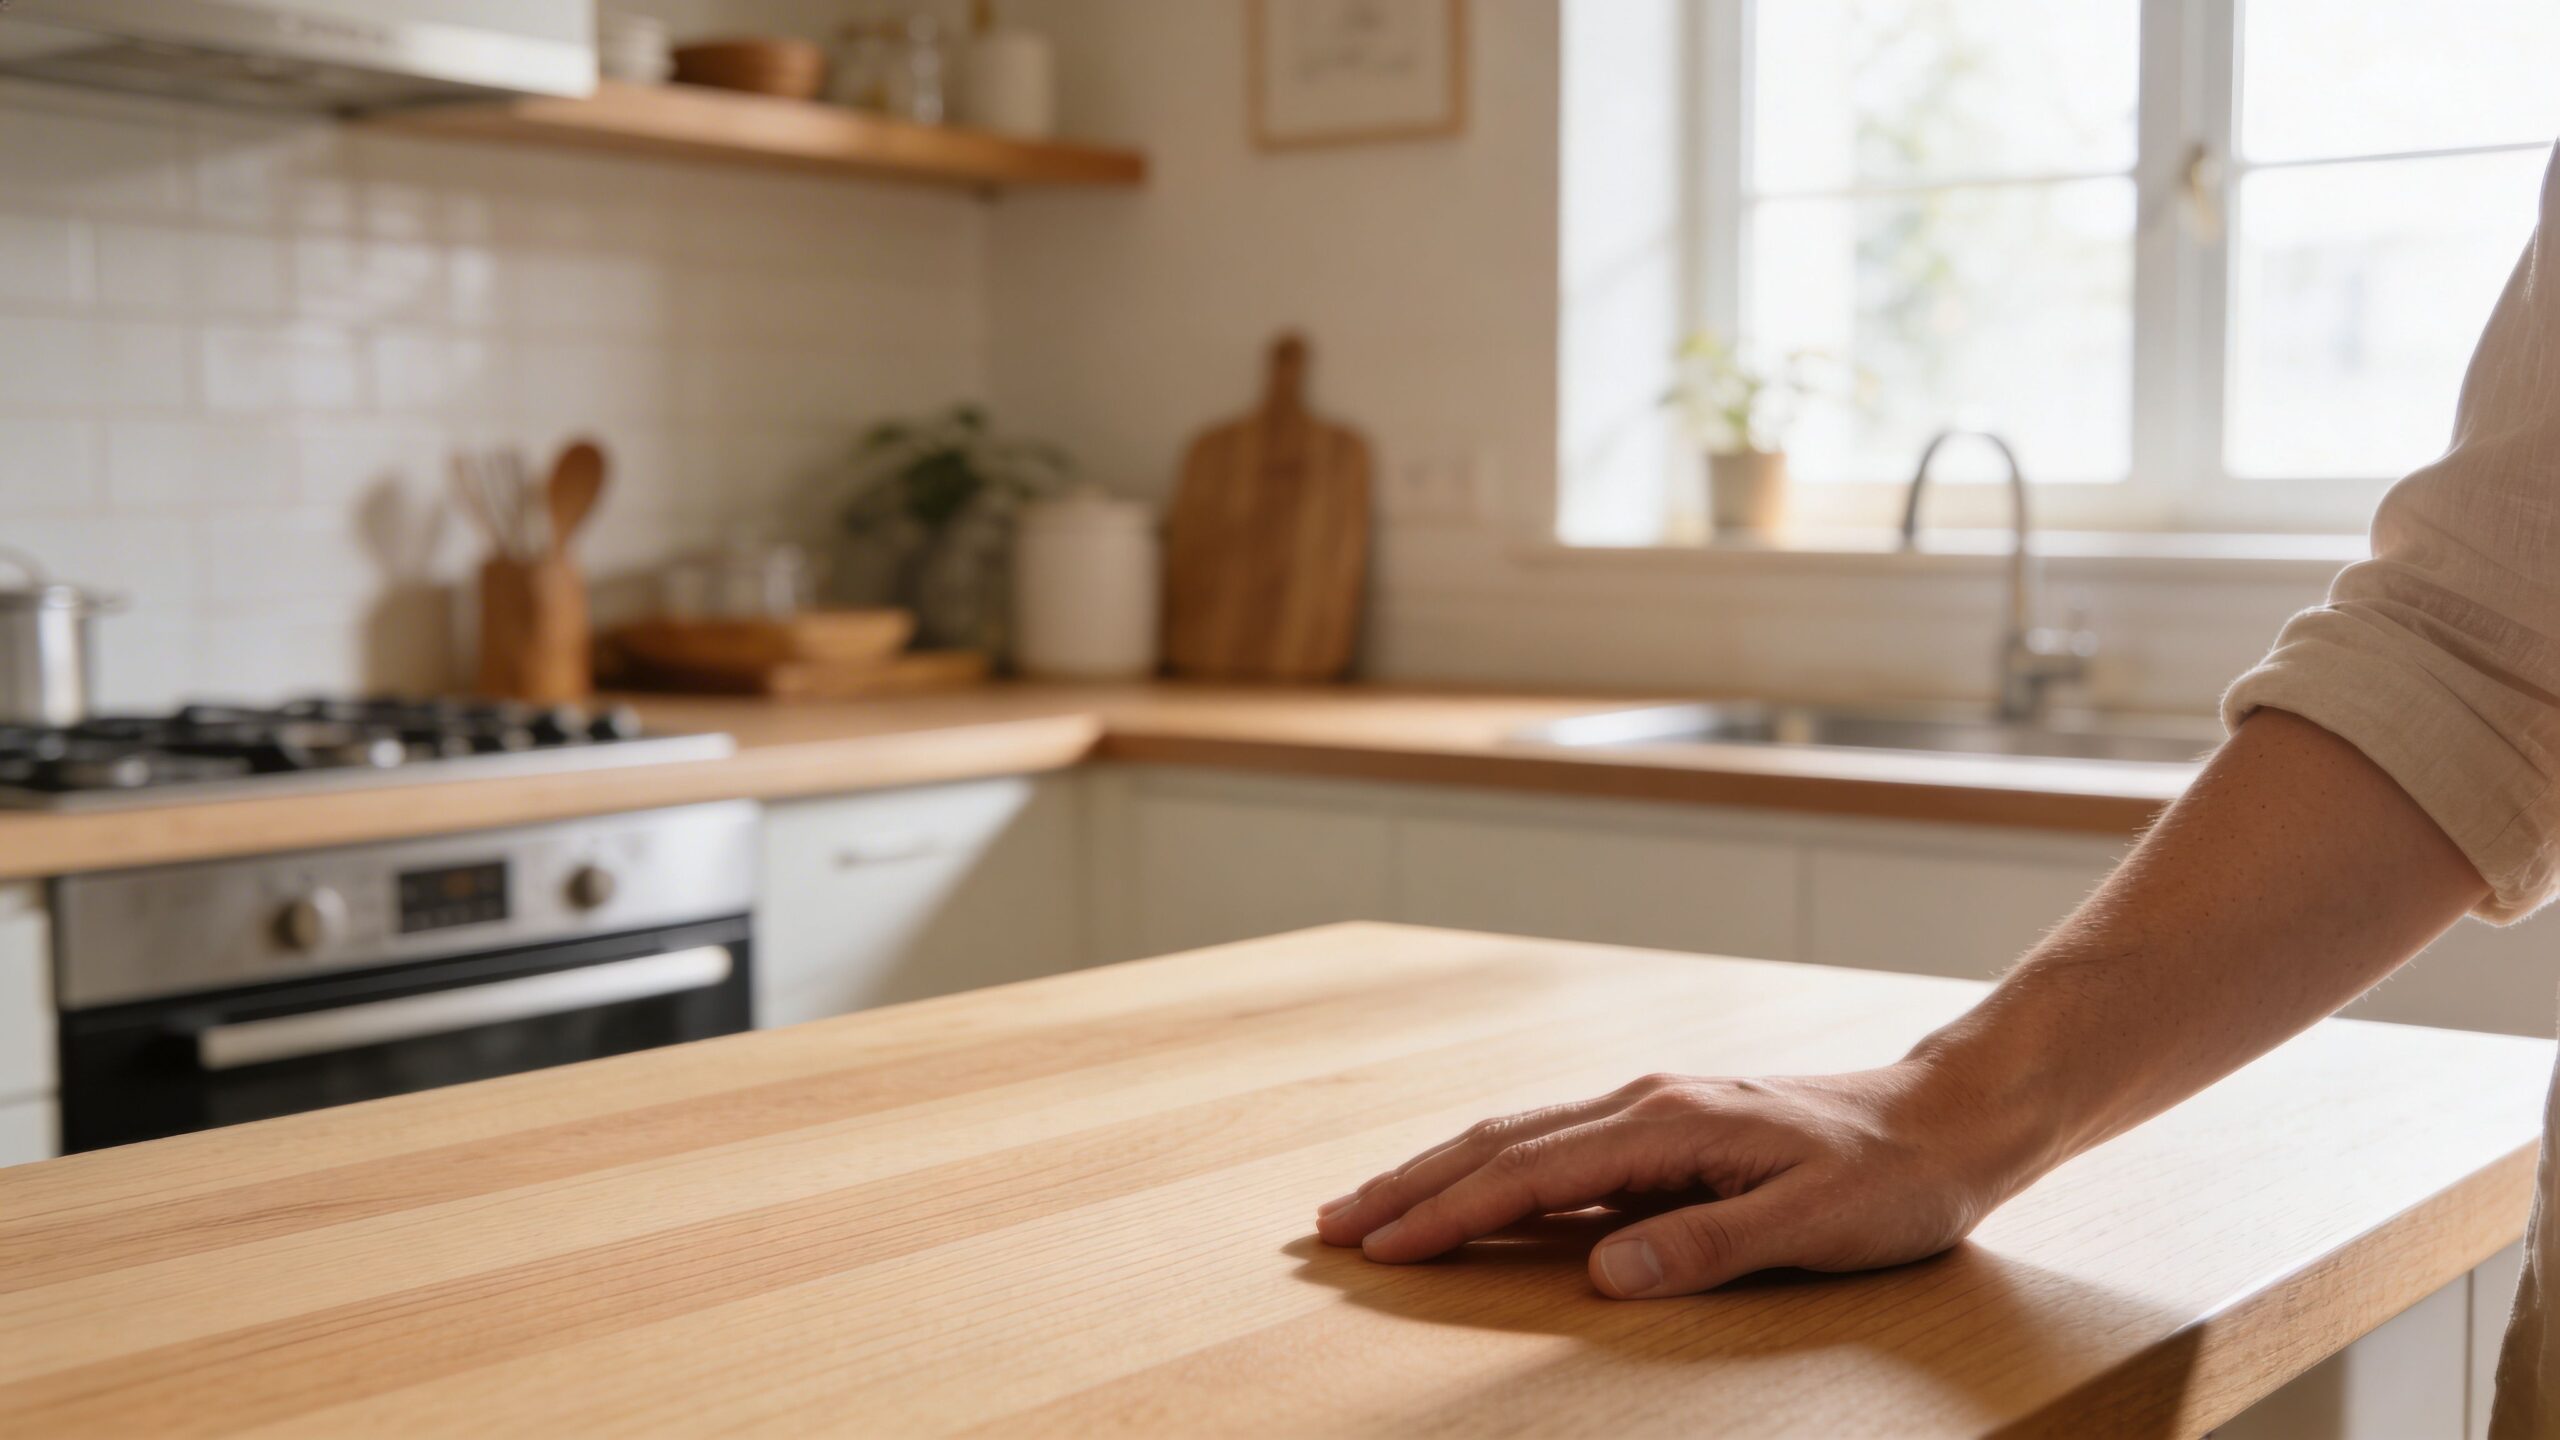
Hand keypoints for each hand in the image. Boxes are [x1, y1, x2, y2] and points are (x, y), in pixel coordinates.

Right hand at [1313, 1061, 2044, 1298]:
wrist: (1951, 1116)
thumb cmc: (1893, 1178)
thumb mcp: (1816, 1224)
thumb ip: (1709, 1248)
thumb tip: (1605, 1274)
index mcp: (1667, 1123)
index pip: (1530, 1175)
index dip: (1448, 1213)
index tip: (1379, 1249)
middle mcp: (1645, 1103)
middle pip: (1500, 1142)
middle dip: (1411, 1184)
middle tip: (1330, 1225)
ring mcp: (1653, 1110)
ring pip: (1520, 1137)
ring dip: (1440, 1171)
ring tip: (1374, 1206)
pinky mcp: (1667, 1128)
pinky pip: (1556, 1147)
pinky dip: (1493, 1169)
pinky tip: (1473, 1193)